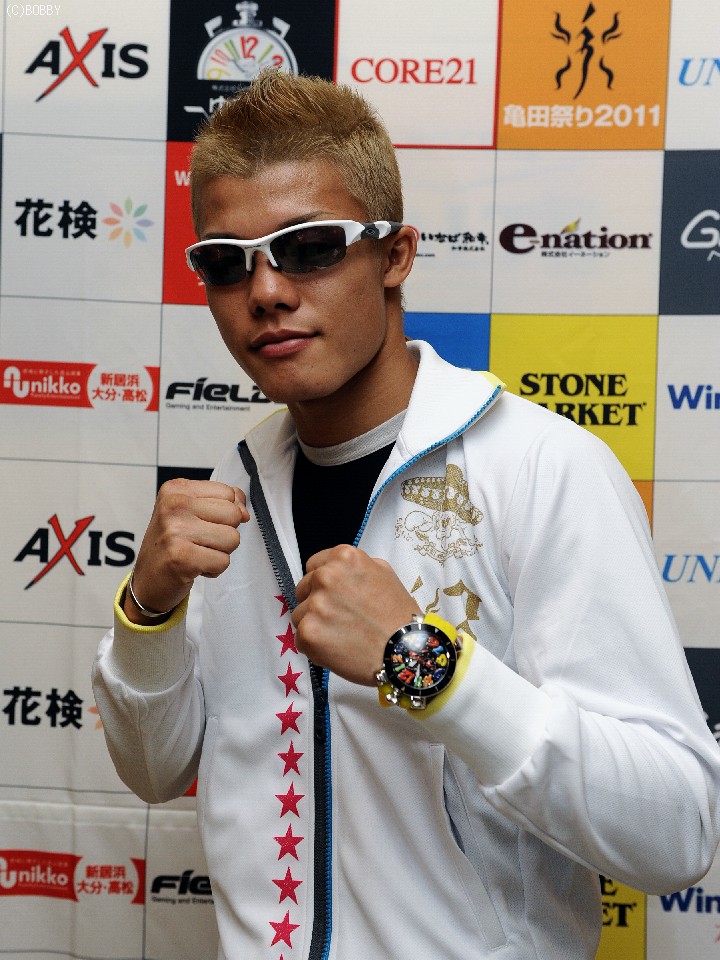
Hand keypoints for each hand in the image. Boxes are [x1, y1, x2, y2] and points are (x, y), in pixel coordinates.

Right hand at [124, 478, 248, 624]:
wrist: (148, 580)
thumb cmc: (172, 544)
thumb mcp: (192, 512)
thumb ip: (223, 503)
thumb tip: (245, 513)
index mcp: (176, 489)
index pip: (229, 493)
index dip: (227, 513)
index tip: (204, 523)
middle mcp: (174, 505)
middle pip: (234, 515)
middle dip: (225, 533)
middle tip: (200, 541)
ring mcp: (176, 531)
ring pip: (233, 538)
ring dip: (220, 552)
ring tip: (198, 553)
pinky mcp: (181, 557)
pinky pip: (223, 562)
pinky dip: (214, 569)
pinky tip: (194, 567)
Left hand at [292, 544, 420, 685]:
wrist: (405, 650)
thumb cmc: (398, 614)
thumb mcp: (384, 573)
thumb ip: (355, 568)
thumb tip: (338, 572)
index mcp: (343, 558)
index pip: (314, 566)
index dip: (323, 583)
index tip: (335, 596)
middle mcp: (325, 576)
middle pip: (304, 589)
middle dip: (317, 602)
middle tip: (340, 618)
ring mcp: (315, 605)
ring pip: (300, 614)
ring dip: (315, 624)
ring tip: (341, 635)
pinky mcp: (308, 632)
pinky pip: (301, 638)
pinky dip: (315, 646)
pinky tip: (337, 648)